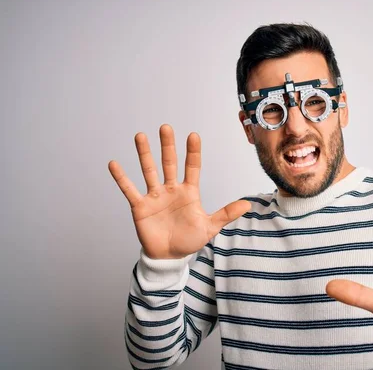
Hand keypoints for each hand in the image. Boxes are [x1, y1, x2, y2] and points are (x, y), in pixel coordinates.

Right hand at [108, 124, 250, 259]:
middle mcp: (171, 189)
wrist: (169, 256)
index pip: (192, 167)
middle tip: (166, 127)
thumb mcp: (210, 227)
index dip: (193, 152)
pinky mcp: (140, 206)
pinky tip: (114, 164)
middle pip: (169, 163)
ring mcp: (155, 196)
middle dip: (168, 146)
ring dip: (145, 154)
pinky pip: (129, 189)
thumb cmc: (189, 240)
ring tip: (140, 136)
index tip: (193, 135)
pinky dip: (121, 178)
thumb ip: (226, 214)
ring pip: (149, 171)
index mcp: (189, 192)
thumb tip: (248, 205)